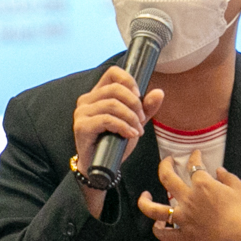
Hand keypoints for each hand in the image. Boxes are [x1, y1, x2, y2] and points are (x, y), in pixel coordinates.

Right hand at [72, 67, 164, 216]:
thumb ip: (146, 107)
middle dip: (135, 104)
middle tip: (142, 120)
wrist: (101, 167)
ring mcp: (81, 112)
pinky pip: (107, 119)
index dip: (130, 82)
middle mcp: (86, 99)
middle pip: (116, 89)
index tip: (139, 98)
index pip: (113, 73)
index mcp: (97, 93)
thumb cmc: (114, 142)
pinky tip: (131, 135)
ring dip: (131, 118)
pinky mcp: (81, 126)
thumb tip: (159, 92)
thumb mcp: (134, 122)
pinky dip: (123, 126)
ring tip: (137, 130)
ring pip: (113, 104)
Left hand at [139, 152, 240, 240]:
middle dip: (165, 165)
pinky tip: (158, 224)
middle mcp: (189, 199)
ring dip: (145, 201)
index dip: (194, 157)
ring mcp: (184, 218)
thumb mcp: (240, 189)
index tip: (195, 154)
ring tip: (144, 195)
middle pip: (167, 178)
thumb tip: (219, 171)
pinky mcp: (185, 235)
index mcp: (203, 185)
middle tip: (168, 161)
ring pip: (155, 209)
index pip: (194, 165)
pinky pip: (165, 235)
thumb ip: (227, 177)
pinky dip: (159, 230)